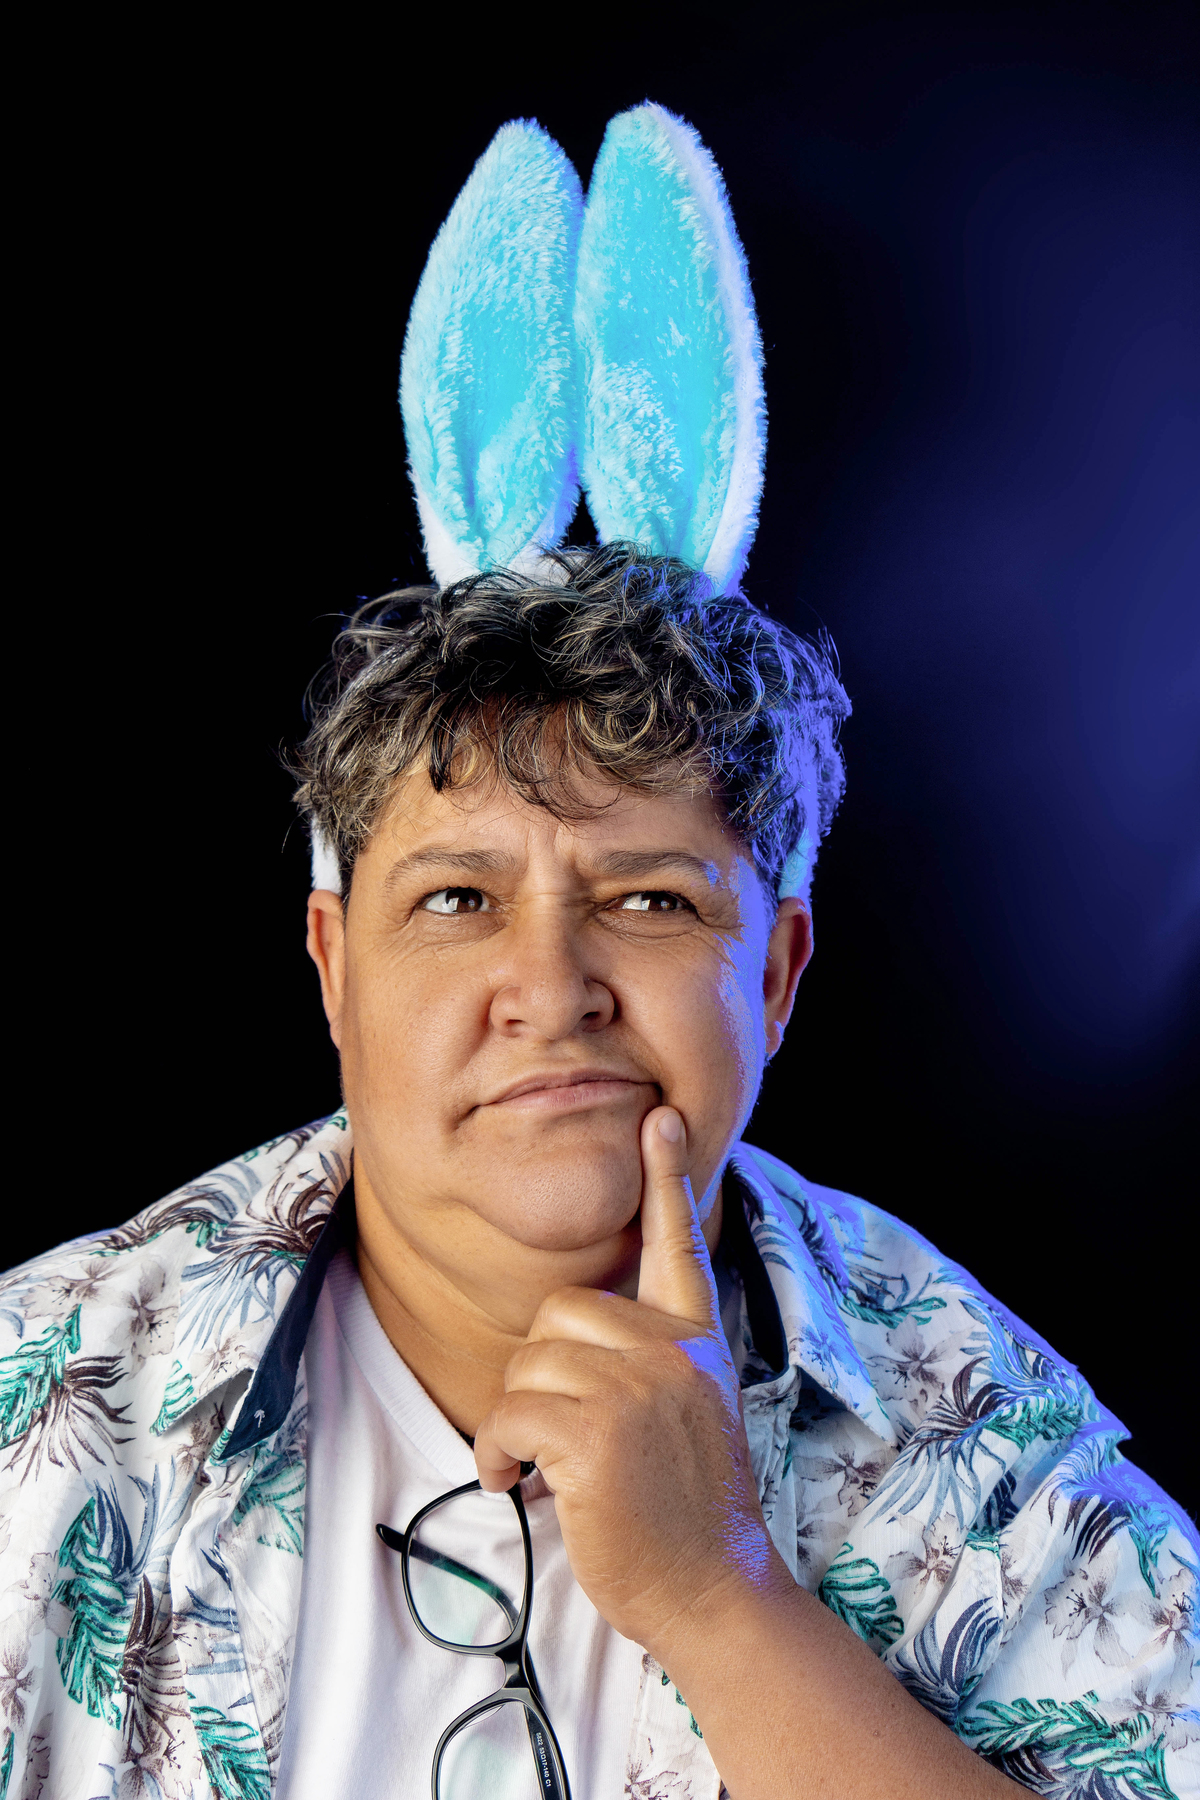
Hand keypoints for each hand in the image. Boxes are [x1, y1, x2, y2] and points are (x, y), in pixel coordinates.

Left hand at [473, 1107, 783, 1659]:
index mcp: (696, 1340)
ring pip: (528, 1362)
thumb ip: (650, 1359)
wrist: (712, 1591)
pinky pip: (510, 1412)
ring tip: (539, 1466)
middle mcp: (672, 1352)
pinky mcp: (596, 1435)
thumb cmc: (684, 1509)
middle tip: (557, 1432)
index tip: (662, 1117)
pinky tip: (517, 1481)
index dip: (668, 1177)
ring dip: (515, 1419)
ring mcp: (638, 1390)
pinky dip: (497, 1450)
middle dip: (540, 1373)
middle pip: (560, 1311)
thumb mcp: (688, 1410)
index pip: (680, 1242)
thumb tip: (569, 1335)